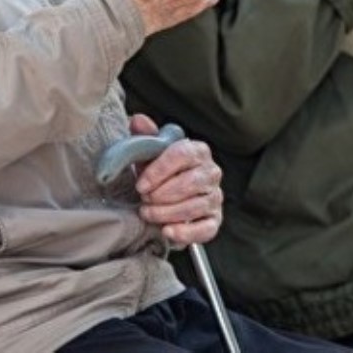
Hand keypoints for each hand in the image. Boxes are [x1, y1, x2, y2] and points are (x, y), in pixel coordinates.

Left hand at [129, 114, 222, 246]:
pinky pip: (205, 229)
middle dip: (163, 194)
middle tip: (144, 199)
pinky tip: (167, 232)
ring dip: (167, 213)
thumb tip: (138, 119)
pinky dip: (185, 232)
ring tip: (147, 214)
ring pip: (195, 206)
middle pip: (191, 183)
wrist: (167, 196)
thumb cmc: (160, 172)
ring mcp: (215, 197)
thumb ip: (145, 136)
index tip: (141, 184)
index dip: (160, 170)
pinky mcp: (214, 220)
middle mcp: (211, 173)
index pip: (182, 155)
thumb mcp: (151, 153)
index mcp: (197, 151)